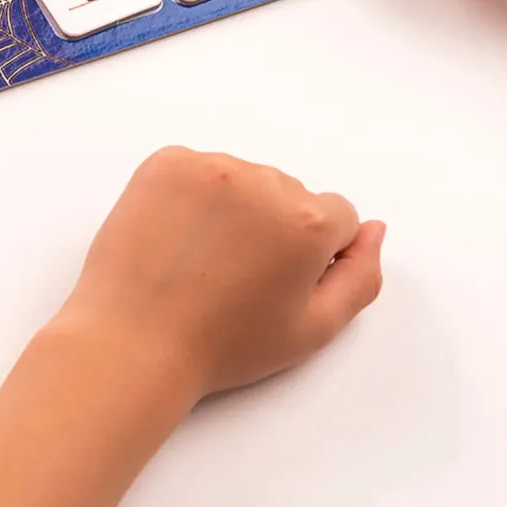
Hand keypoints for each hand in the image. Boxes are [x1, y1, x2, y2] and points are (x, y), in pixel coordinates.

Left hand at [50, 147, 384, 403]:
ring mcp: (210, 165)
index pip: (336, 217)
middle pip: (289, 194)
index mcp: (307, 220)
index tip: (276, 284)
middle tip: (236, 278)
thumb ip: (360, 276)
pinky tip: (177, 238)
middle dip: (274, 227)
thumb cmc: (223, 344)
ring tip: (202, 260)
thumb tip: (373, 229)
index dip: (311, 256)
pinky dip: (193, 195)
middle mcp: (263, 180)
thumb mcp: (313, 330)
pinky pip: (198, 169)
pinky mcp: (166, 161)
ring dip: (234, 208)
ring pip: (243, 180)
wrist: (132, 339)